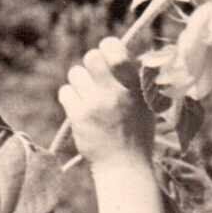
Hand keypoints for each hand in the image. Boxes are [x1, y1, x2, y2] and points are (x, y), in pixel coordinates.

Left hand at [57, 37, 154, 165]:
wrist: (124, 165)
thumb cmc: (137, 132)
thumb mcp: (146, 103)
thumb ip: (134, 77)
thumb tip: (117, 52)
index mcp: (134, 86)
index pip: (113, 48)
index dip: (108, 46)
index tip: (108, 56)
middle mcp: (114, 92)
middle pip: (91, 56)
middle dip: (91, 64)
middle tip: (97, 79)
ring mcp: (95, 104)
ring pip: (75, 74)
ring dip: (80, 83)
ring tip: (90, 99)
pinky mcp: (78, 117)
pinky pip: (65, 92)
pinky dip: (70, 98)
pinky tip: (81, 110)